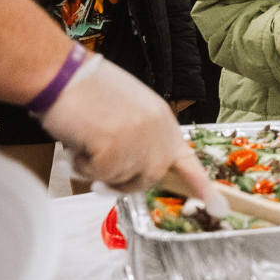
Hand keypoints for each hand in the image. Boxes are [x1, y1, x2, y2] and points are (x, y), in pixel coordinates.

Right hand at [38, 54, 222, 208]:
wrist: (61, 74)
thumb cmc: (86, 88)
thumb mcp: (129, 108)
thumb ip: (142, 135)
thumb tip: (136, 164)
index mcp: (162, 119)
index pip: (187, 159)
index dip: (200, 184)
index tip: (218, 205)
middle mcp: (157, 132)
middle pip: (148, 178)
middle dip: (121, 178)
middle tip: (98, 160)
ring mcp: (138, 141)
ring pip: (121, 180)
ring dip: (98, 169)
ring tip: (87, 139)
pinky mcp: (114, 149)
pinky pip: (98, 176)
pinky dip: (82, 166)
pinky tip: (79, 141)